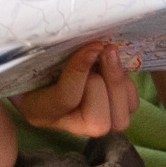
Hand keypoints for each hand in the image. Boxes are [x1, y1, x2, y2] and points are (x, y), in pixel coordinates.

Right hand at [12, 40, 137, 141]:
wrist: (37, 63)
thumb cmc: (33, 55)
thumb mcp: (35, 52)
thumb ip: (52, 50)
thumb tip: (85, 41)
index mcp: (39, 110)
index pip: (65, 99)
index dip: (81, 70)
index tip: (93, 45)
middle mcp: (65, 124)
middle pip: (98, 121)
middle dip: (105, 81)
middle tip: (101, 51)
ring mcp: (92, 125)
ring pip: (119, 120)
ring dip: (118, 83)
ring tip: (108, 57)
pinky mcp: (112, 115)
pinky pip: (131, 107)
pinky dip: (128, 86)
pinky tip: (114, 68)